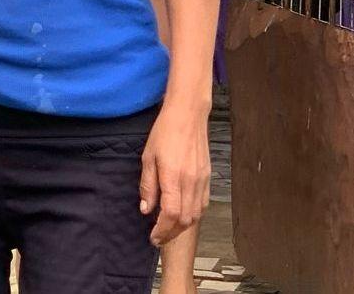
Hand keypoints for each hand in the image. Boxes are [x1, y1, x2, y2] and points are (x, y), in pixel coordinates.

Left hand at [139, 102, 210, 246]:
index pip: (170, 214)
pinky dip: (193, 215)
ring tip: (169, 229)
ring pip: (196, 215)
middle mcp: (190, 182)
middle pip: (184, 220)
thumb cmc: (165, 133)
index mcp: (173, 177)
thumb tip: (146, 209)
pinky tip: (183, 215)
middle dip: (171, 234)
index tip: (152, 237)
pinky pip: (203, 204)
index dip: (161, 230)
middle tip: (158, 237)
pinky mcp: (207, 178)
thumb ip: (148, 185)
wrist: (188, 115)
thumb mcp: (148, 158)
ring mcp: (201, 181)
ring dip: (182, 227)